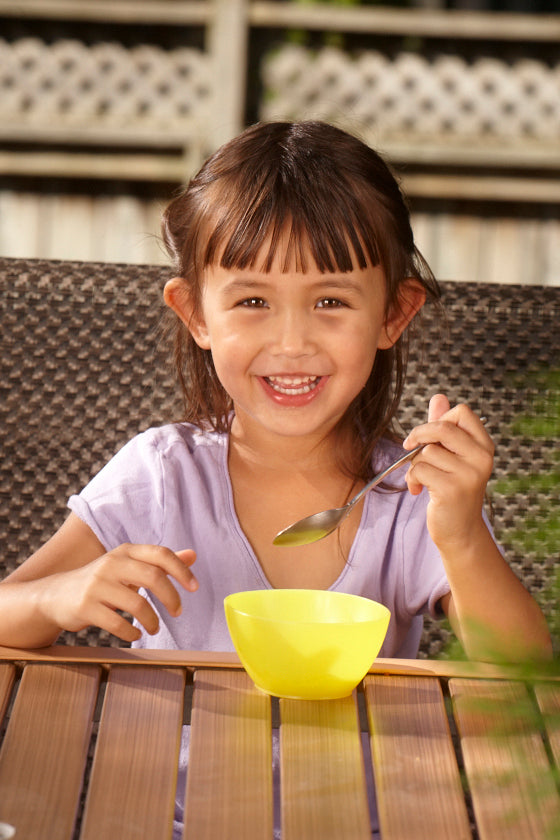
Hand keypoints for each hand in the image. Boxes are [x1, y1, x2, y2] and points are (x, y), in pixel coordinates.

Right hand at [39, 544, 197, 642]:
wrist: (56, 595)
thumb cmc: (101, 581)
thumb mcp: (129, 566)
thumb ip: (160, 562)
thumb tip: (192, 555)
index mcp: (126, 551)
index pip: (161, 553)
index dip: (181, 570)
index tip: (195, 588)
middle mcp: (112, 563)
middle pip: (153, 576)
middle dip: (171, 597)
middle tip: (178, 612)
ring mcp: (97, 584)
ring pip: (137, 603)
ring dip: (152, 620)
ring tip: (154, 628)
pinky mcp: (85, 606)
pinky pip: (117, 623)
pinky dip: (132, 632)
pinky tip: (136, 634)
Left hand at [403, 394, 493, 549]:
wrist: (459, 530)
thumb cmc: (451, 489)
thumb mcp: (450, 456)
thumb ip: (444, 427)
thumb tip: (438, 397)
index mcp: (484, 445)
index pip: (462, 412)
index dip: (439, 419)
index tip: (428, 434)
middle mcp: (482, 458)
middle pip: (442, 427)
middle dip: (418, 435)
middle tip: (409, 447)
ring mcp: (469, 474)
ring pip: (426, 451)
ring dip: (414, 464)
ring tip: (421, 479)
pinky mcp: (453, 489)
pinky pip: (419, 470)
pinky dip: (412, 479)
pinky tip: (418, 490)